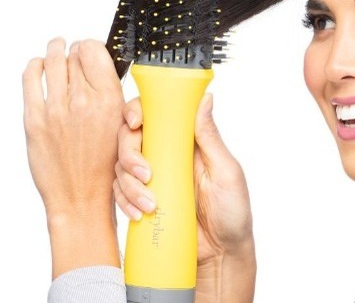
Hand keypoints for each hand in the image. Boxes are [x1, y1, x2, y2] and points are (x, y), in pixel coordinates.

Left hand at [23, 38, 124, 276]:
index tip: (89, 48)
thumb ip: (110, 95)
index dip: (91, 47)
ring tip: (56, 47)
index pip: (95, 52)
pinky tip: (38, 65)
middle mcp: (84, 101)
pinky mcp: (35, 119)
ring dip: (54, 50)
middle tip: (74, 52)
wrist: (83, 197)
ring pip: (52, 61)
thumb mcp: (121, 125)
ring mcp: (57, 110)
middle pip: (74, 55)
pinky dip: (34, 67)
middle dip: (74, 51)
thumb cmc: (105, 166)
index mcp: (111, 100)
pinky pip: (31, 79)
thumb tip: (97, 69)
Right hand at [115, 93, 254, 300]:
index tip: (134, 122)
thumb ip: (210, 136)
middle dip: (130, 153)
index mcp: (189, 142)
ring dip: (129, 184)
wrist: (222, 256)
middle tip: (146, 174)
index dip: (139, 111)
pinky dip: (124, 201)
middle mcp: (168, 156)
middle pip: (131, 138)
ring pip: (122, 166)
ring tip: (150, 205)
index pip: (158, 114)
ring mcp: (154, 178)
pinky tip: (139, 214)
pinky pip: (121, 193)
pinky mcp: (143, 200)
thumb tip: (205, 98)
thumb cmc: (233, 213)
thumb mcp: (226, 172)